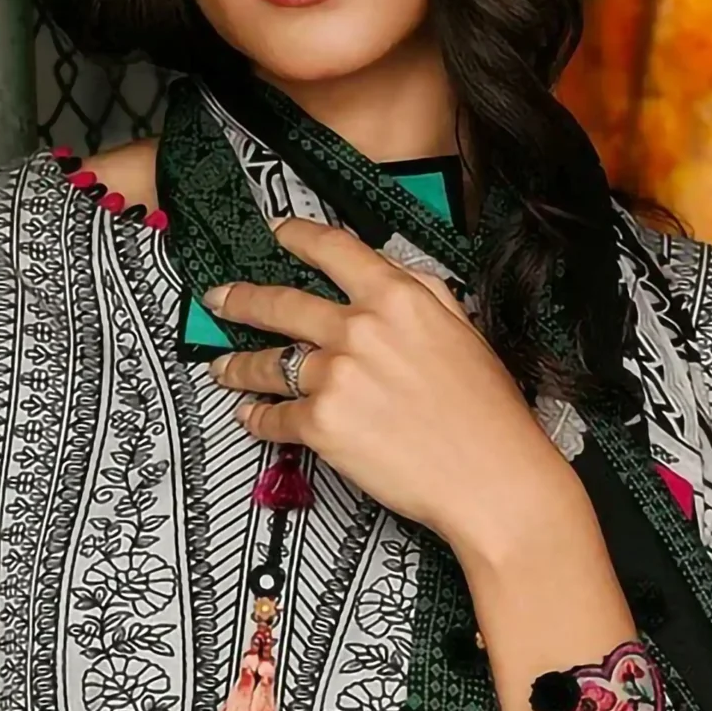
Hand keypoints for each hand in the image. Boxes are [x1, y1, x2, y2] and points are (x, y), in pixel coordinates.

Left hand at [205, 215, 569, 555]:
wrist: (490, 478)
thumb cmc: (487, 415)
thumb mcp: (464, 329)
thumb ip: (420, 294)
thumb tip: (389, 271)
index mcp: (397, 298)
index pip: (334, 250)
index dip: (298, 236)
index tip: (278, 231)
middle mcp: (359, 330)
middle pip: (279, 303)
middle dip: (240, 301)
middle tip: (220, 301)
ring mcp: (335, 376)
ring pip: (267, 363)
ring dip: (238, 367)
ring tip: (224, 370)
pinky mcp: (321, 425)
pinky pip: (273, 418)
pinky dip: (257, 419)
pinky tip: (250, 417)